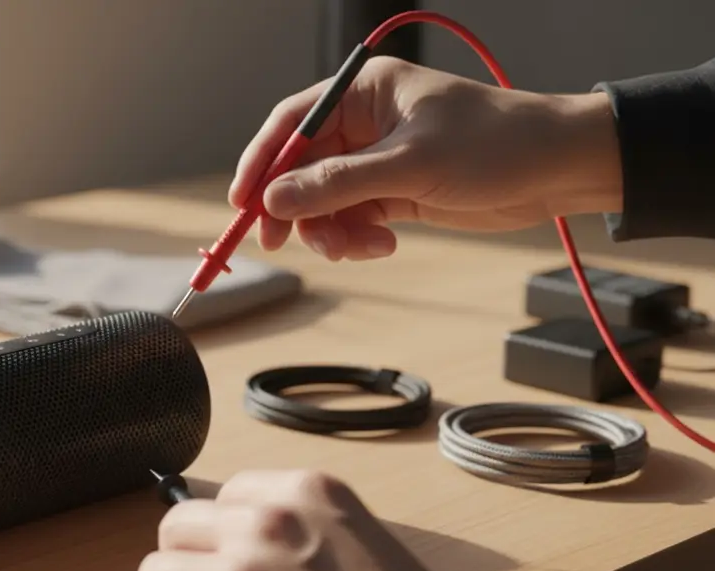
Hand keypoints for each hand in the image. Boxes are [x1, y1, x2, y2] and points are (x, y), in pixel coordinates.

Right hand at [231, 56, 622, 259]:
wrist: (558, 169)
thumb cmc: (495, 144)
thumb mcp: (410, 164)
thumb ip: (338, 184)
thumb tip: (275, 201)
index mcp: (364, 93)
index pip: (291, 124)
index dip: (261, 163)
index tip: (243, 204)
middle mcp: (364, 123)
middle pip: (300, 169)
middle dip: (295, 209)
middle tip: (284, 243)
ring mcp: (377, 161)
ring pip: (323, 203)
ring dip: (330, 231)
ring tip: (359, 246)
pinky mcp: (394, 193)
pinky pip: (351, 219)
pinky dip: (356, 238)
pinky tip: (383, 244)